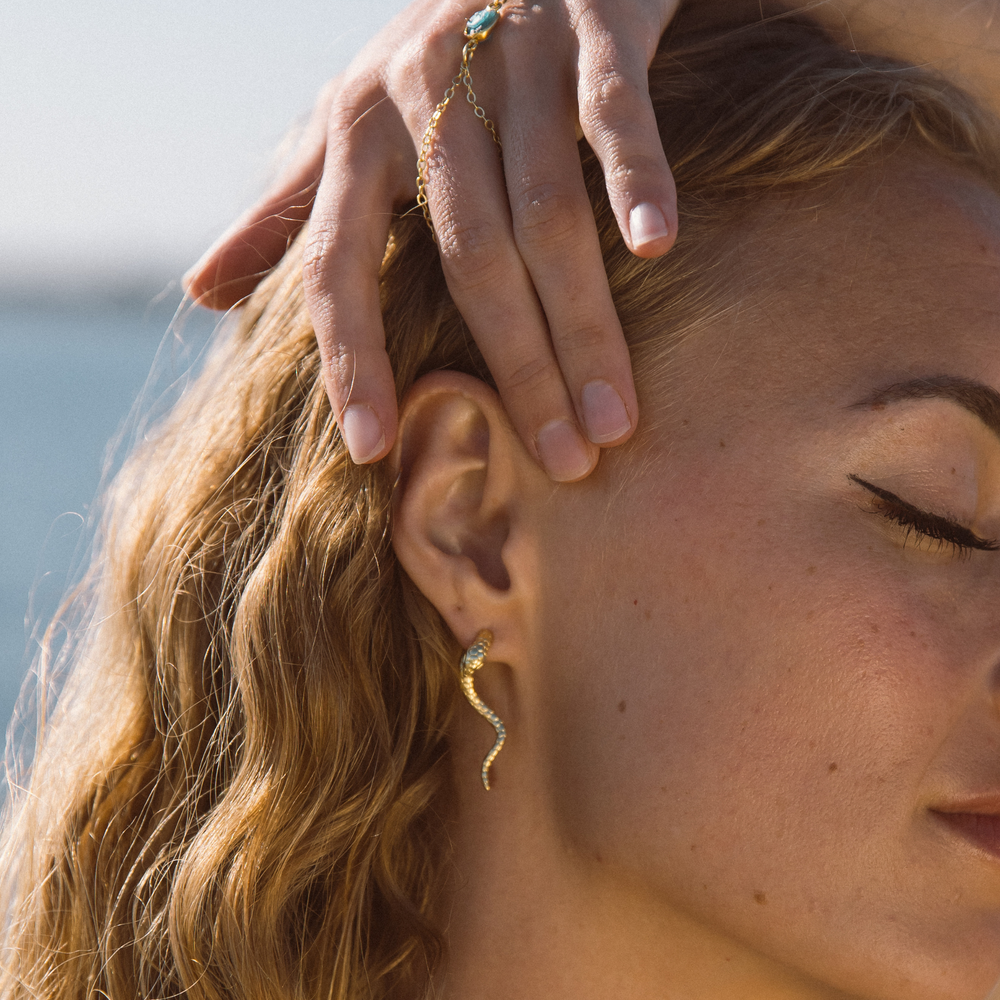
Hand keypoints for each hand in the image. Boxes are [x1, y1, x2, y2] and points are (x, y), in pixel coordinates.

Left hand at [184, 0, 681, 480]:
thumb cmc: (427, 61)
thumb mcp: (342, 129)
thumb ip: (284, 211)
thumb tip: (200, 292)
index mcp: (354, 134)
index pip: (337, 264)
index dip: (350, 359)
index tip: (373, 450)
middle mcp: (423, 97)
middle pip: (469, 259)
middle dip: (518, 368)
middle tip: (561, 461)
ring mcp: (510, 57)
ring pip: (546, 211)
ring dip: (583, 322)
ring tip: (614, 419)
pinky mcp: (593, 24)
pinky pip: (613, 113)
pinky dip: (637, 178)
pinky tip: (658, 249)